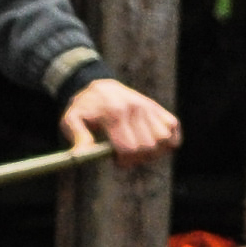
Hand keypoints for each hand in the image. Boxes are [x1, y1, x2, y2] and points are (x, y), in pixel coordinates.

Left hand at [61, 79, 180, 163]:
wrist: (98, 85)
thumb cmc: (84, 108)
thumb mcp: (71, 120)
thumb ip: (77, 137)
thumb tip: (82, 155)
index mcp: (115, 114)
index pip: (130, 148)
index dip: (125, 161)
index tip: (117, 160)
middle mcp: (135, 109)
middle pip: (148, 148)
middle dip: (137, 158)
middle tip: (126, 155)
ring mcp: (148, 107)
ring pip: (164, 140)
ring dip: (153, 151)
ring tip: (139, 148)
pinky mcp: (157, 107)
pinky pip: (174, 128)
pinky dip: (169, 139)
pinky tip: (154, 142)